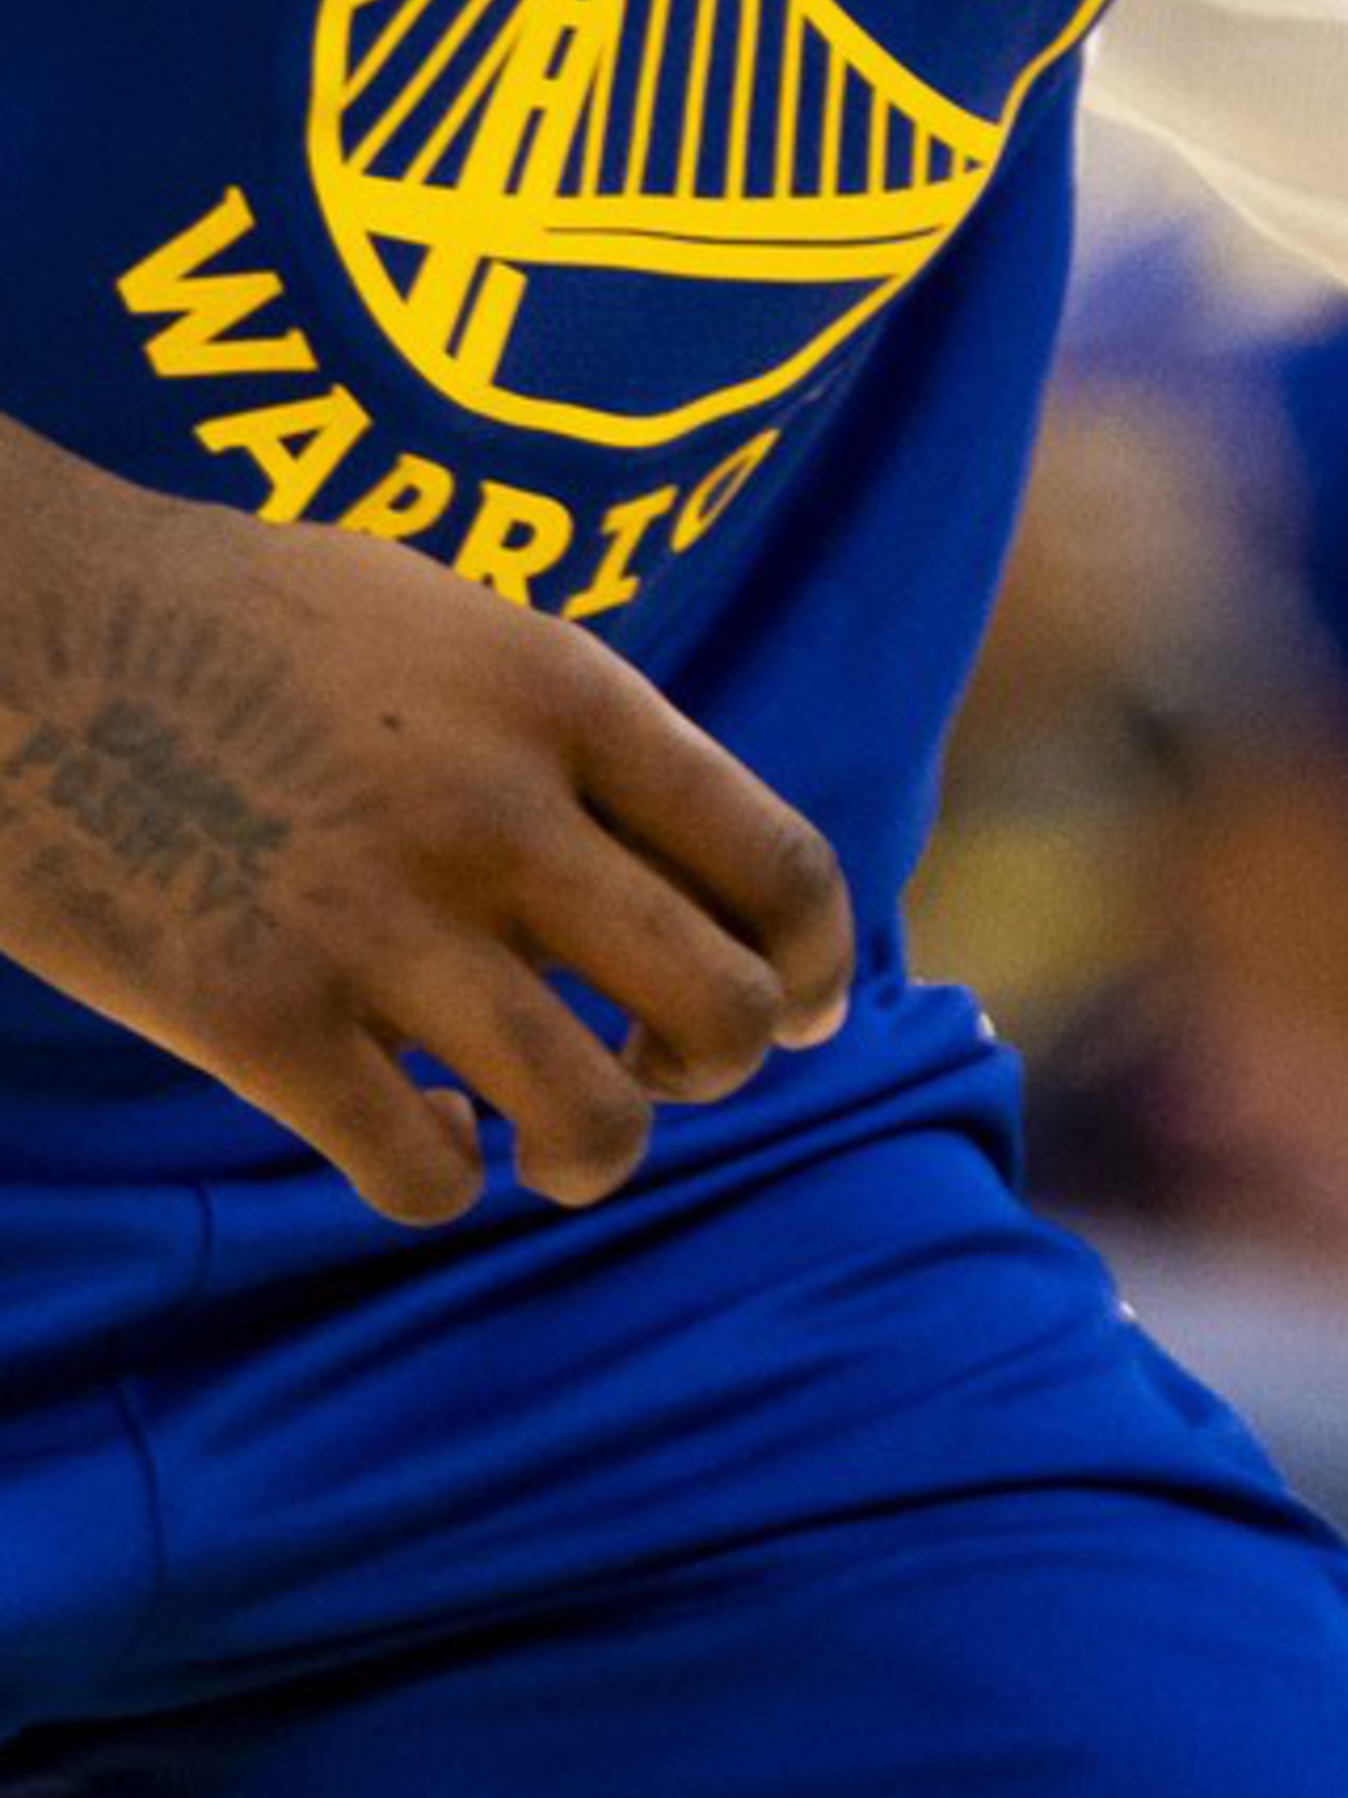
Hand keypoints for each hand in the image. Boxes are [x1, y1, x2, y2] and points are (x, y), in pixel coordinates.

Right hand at [0, 425, 854, 1223]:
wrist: (22, 627)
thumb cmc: (234, 617)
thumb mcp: (448, 619)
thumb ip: (567, 727)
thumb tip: (676, 852)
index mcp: (563, 694)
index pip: (778, 865)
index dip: (818, 966)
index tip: (805, 1010)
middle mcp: (499, 810)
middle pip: (726, 1010)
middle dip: (719, 1067)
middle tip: (659, 1062)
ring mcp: (381, 921)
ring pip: (595, 1124)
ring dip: (591, 1151)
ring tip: (546, 1128)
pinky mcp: (257, 1018)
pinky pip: (423, 1175)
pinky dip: (444, 1180)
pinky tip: (414, 1134)